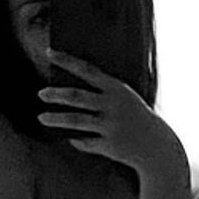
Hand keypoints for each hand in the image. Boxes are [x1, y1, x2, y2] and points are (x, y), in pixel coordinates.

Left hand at [36, 49, 184, 173]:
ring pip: (75, 121)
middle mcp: (113, 105)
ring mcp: (111, 126)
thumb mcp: (124, 98)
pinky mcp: (109, 145)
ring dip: (55, 119)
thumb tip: (69, 91)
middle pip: (76, 96)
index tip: (49, 52)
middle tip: (41, 93)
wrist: (157, 146)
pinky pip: (85, 142)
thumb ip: (102, 92)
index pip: (87, 70)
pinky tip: (70, 138)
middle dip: (56, 94)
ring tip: (41, 117)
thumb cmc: (136, 118)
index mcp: (117, 89)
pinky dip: (76, 140)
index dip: (66, 60)